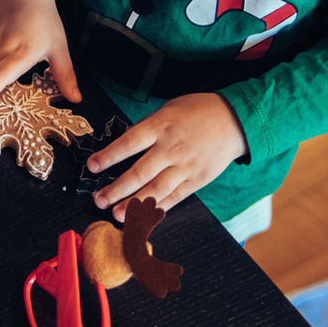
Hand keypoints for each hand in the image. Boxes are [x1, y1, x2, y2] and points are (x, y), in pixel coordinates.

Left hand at [87, 93, 247, 221]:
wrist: (235, 120)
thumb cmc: (197, 111)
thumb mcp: (167, 110)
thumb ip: (146, 128)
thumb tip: (124, 145)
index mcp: (160, 126)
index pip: (128, 143)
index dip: (109, 156)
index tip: (92, 166)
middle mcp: (171, 148)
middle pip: (140, 172)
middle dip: (117, 189)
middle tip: (99, 200)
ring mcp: (185, 166)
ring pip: (156, 189)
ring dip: (135, 204)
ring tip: (117, 215)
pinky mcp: (197, 180)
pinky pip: (175, 197)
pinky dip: (158, 208)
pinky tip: (144, 216)